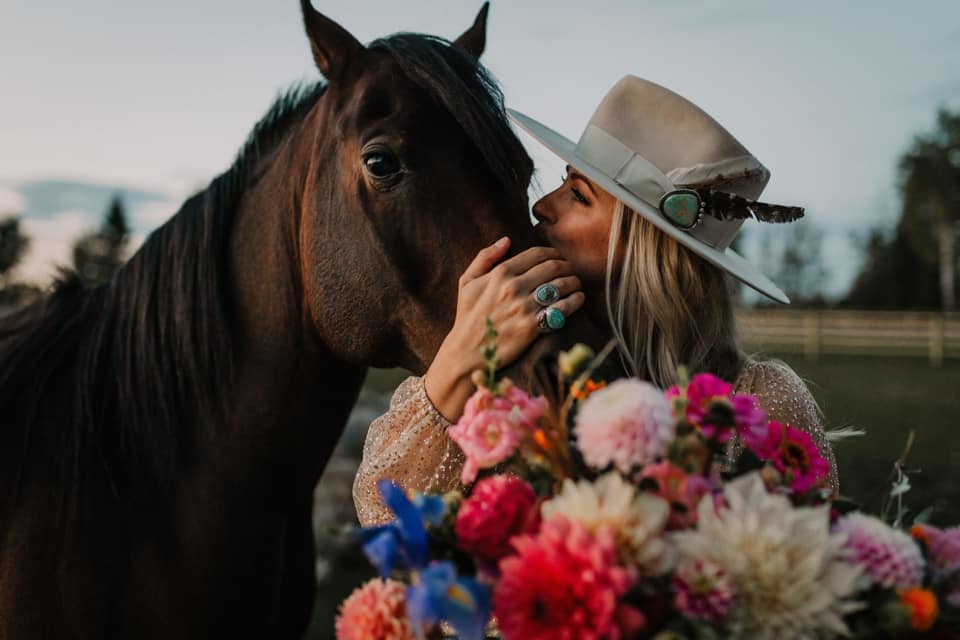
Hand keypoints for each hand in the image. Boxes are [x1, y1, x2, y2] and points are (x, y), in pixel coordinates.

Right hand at [424, 237, 584, 420]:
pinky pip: (563, 308)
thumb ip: (484, 257)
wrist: (467, 352)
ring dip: (574, 282)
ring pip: (562, 285)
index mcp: (500, 273)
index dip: (553, 252)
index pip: (537, 254)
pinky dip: (575, 301)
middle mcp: (514, 287)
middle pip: (554, 267)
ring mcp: (524, 307)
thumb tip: (506, 240)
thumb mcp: (467, 282)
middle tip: (571, 270)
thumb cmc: (468, 316)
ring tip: (576, 284)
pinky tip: (578, 299)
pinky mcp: (533, 326)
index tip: (559, 257)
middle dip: (567, 266)